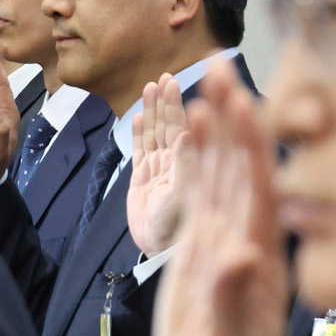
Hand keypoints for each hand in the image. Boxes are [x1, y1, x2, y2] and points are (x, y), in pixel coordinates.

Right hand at [127, 74, 194, 255]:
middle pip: (177, 128)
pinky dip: (140, 133)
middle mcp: (182, 168)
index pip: (196, 132)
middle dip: (171, 103)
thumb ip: (184, 172)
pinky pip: (142, 151)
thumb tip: (186, 138)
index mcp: (196, 171)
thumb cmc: (176, 240)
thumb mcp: (181, 205)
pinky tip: (139, 115)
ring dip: (156, 110)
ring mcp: (163, 173)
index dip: (191, 107)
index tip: (184, 86)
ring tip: (152, 86)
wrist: (156, 256)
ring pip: (159, 135)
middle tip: (167, 79)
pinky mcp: (144, 181)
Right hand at [150, 59, 289, 335]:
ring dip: (214, 133)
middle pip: (241, 170)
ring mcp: (223, 244)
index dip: (252, 145)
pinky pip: (196, 198)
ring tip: (205, 87)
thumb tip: (237, 251)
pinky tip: (188, 135)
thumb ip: (229, 300)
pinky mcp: (199, 253)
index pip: (260, 191)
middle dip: (235, 120)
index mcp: (263, 262)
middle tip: (221, 69)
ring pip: (219, 178)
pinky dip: (192, 164)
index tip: (246, 102)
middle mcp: (247, 243)